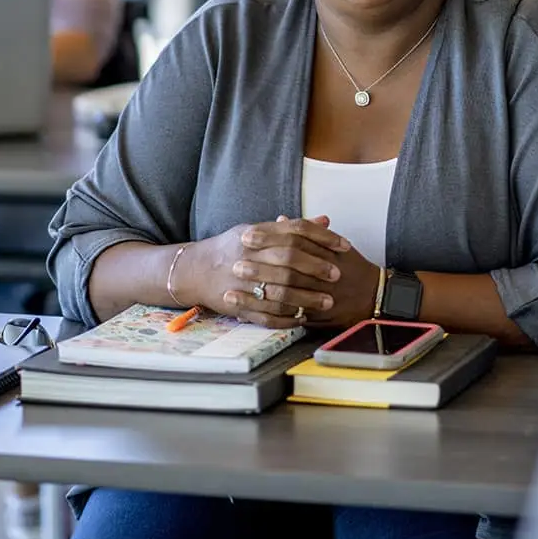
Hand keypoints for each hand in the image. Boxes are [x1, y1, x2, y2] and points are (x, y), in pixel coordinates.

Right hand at [185, 215, 377, 329]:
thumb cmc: (232, 248)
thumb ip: (292, 228)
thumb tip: (326, 220)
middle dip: (315, 267)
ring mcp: (240, 281)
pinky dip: (285, 317)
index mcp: (254, 234)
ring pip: (279, 290)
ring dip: (306, 297)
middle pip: (288, 259)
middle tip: (337, 275)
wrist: (193, 270)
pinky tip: (302, 318)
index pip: (295, 230)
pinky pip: (264, 314)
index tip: (343, 246)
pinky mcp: (236, 304)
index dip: (322, 238)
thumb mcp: (258, 230)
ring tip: (327, 302)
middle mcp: (247, 255)